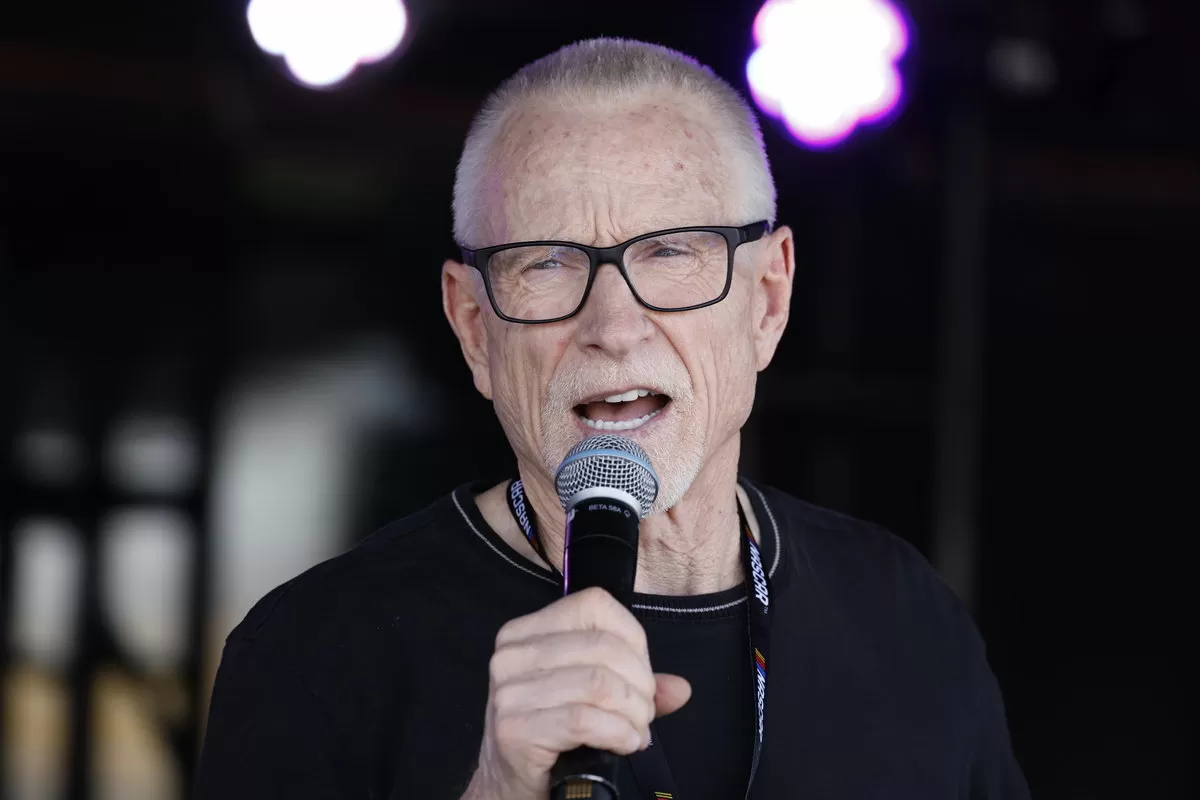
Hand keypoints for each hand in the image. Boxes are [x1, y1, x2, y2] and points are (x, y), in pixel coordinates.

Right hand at [462, 587, 690, 799]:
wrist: (506, 785)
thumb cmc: (547, 734)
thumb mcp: (586, 696)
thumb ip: (632, 683)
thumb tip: (679, 689)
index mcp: (526, 631)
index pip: (594, 605)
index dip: (633, 638)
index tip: (641, 674)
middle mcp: (512, 654)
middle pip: (603, 647)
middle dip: (639, 684)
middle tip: (643, 712)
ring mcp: (509, 691)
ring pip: (599, 683)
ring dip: (633, 713)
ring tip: (636, 731)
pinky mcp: (514, 729)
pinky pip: (585, 720)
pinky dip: (618, 733)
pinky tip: (624, 743)